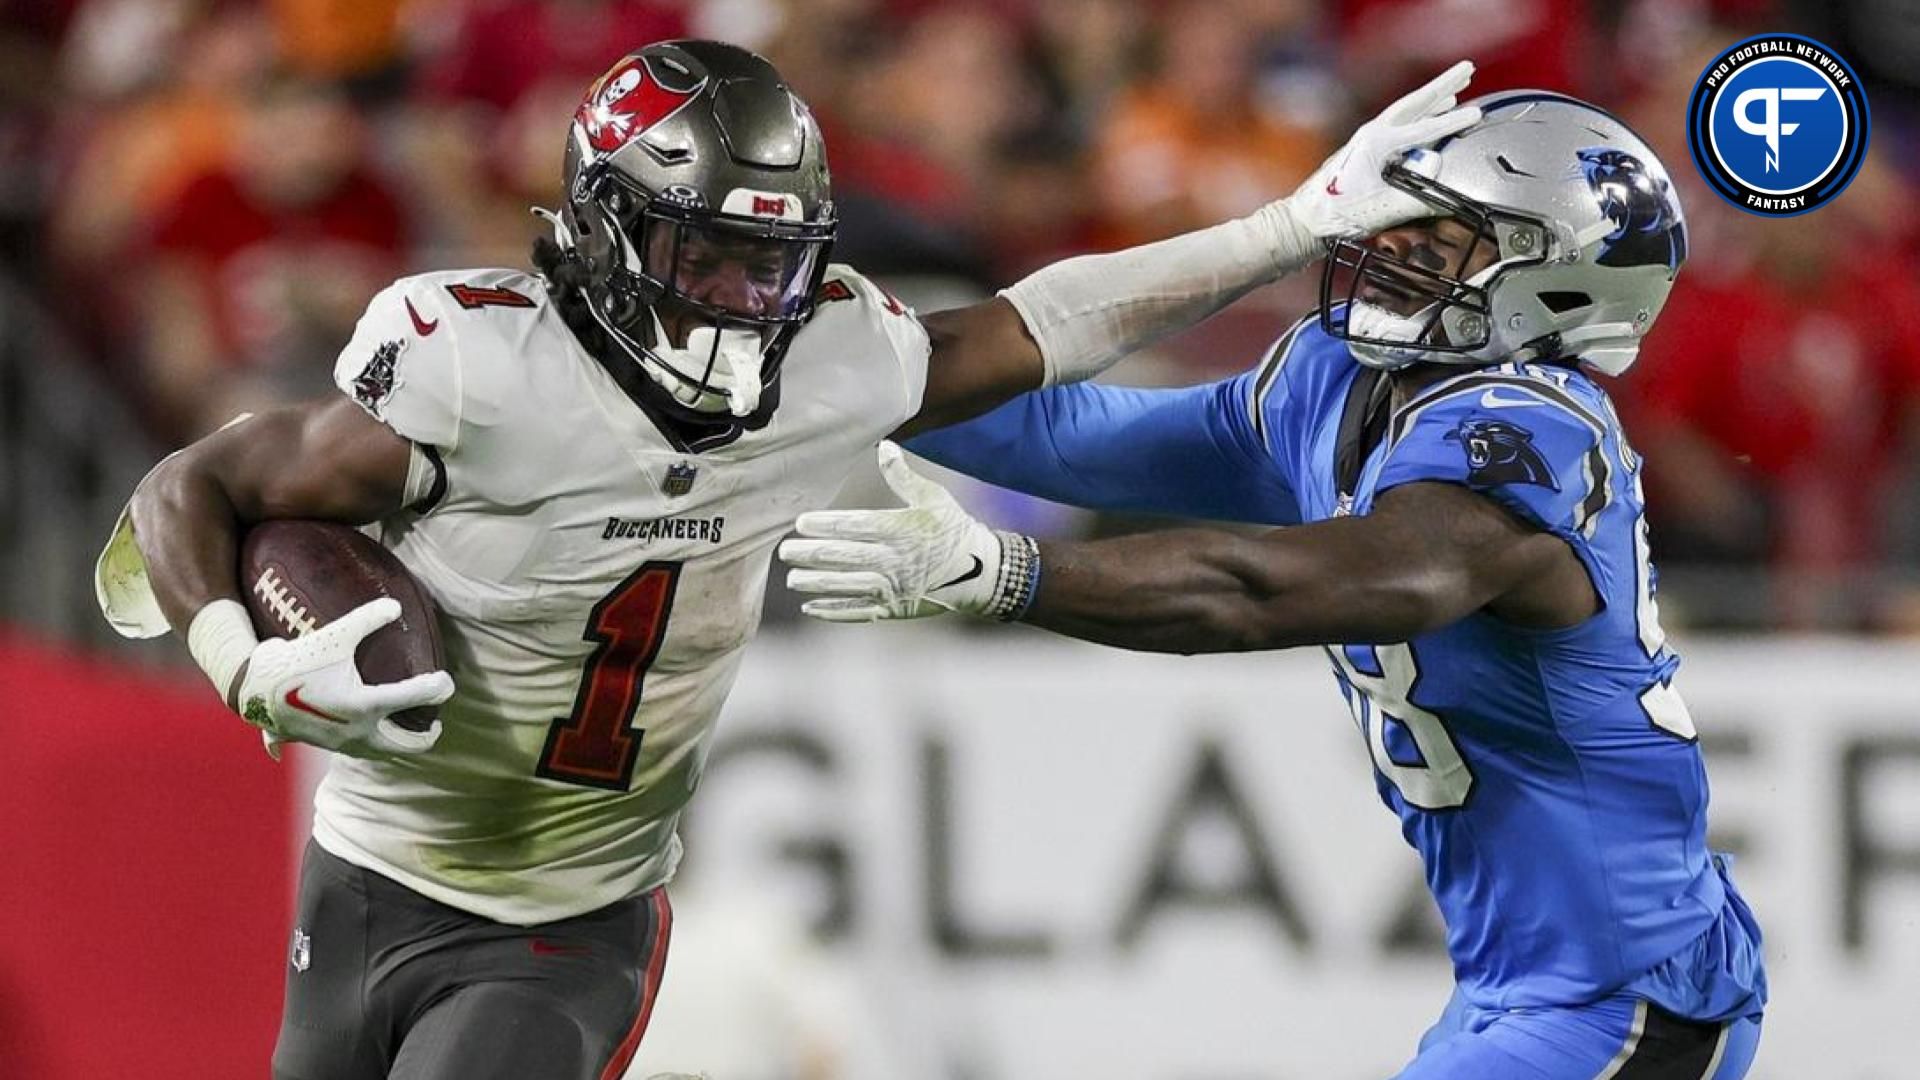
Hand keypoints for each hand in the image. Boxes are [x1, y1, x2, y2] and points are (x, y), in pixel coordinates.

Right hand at [235, 597, 452, 758]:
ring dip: (392, 745)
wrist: (251, 687)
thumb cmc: (296, 661)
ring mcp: (335, 743)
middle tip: (434, 728)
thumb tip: (396, 605)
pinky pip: (343, 749)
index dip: (436, 689)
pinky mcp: (317, 744)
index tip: (447, 683)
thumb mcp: (334, 636)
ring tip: (402, 731)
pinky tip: (356, 738)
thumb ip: (367, 619)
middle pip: (400, 747)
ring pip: (373, 752)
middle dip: (421, 740)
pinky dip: (358, 745)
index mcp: (364, 706)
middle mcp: (354, 732)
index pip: (413, 699)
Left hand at [780, 442, 1018, 621]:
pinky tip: (810, 607)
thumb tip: (884, 445)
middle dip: (811, 554)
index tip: (800, 524)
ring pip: (846, 585)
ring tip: (791, 578)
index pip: (853, 526)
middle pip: (844, 556)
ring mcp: (893, 588)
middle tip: (784, 551)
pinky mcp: (895, 609)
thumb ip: (903, 475)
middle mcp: (893, 560)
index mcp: (899, 529)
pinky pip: (858, 612)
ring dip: (816, 583)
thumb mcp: (934, 497)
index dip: (824, 525)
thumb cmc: (955, 530)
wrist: (982, 573)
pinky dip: (833, 611)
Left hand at [1283, 60, 1480, 244]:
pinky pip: (1400, 124)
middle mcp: (1372, 134)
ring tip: (1457, 86)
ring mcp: (1367, 139)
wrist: (1304, 219)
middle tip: (1468, 67)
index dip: (1452, 122)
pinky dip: (1419, 115)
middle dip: (1443, 85)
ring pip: (1407, 110)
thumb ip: (1418, 200)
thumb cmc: (1335, 214)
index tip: (1476, 115)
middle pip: (1415, 103)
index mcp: (1377, 144)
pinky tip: (1430, 116)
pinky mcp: (1366, 149)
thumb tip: (1446, 190)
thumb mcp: (1382, 210)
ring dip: (1433, 97)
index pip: (1423, 130)